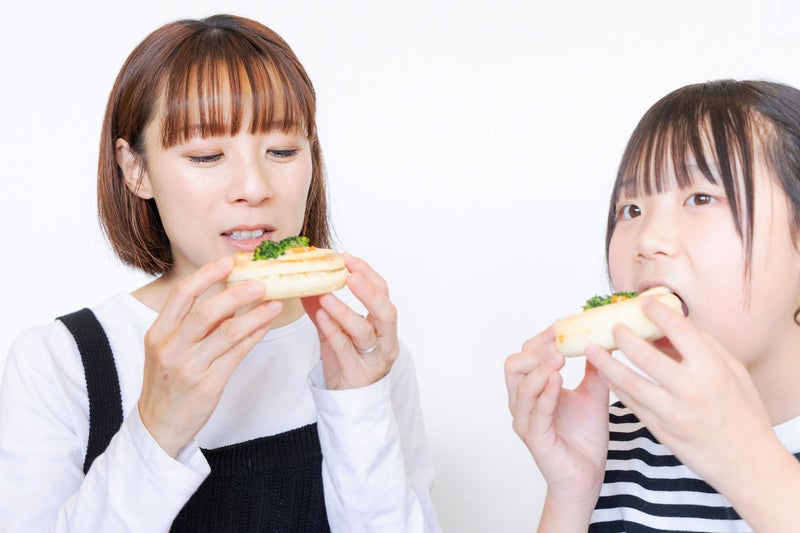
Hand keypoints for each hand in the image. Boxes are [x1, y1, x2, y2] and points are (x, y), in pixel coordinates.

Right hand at [138, 256, 282, 456]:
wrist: (158, 425)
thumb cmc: (167, 381)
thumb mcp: (167, 348)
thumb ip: (191, 324)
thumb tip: (226, 295)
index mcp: (158, 333)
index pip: (181, 296)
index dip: (206, 276)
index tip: (227, 261)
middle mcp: (171, 349)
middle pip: (205, 313)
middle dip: (235, 295)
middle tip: (259, 283)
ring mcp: (190, 368)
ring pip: (227, 334)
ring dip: (255, 316)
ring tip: (274, 303)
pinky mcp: (208, 385)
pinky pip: (237, 355)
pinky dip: (254, 337)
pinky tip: (265, 326)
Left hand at [302, 253, 398, 389]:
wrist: (348, 401)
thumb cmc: (347, 363)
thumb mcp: (336, 332)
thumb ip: (323, 308)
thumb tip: (306, 282)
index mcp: (384, 326)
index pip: (383, 293)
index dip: (368, 274)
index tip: (348, 258)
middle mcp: (385, 341)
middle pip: (385, 312)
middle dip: (369, 291)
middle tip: (350, 274)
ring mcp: (373, 359)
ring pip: (365, 332)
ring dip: (345, 311)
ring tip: (326, 296)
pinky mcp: (358, 374)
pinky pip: (345, 349)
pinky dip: (334, 331)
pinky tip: (321, 316)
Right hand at [504, 327, 608, 506]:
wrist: (587, 477)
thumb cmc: (584, 439)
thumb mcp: (593, 395)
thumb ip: (594, 370)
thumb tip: (602, 342)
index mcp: (533, 390)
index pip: (526, 355)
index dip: (541, 339)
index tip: (561, 326)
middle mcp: (523, 404)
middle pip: (513, 366)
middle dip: (535, 350)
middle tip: (559, 341)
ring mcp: (526, 421)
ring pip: (520, 387)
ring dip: (539, 368)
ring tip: (559, 356)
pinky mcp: (535, 438)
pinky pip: (535, 412)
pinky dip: (545, 393)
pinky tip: (557, 380)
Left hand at [586, 298, 774, 495]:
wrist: (747, 463)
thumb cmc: (743, 413)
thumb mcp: (733, 371)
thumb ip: (703, 345)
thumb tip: (671, 325)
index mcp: (712, 369)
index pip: (678, 330)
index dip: (656, 312)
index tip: (643, 303)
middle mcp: (689, 389)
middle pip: (643, 354)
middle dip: (622, 336)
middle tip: (613, 326)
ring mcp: (671, 412)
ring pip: (628, 381)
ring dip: (605, 362)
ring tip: (590, 348)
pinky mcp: (659, 429)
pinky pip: (630, 402)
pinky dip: (614, 386)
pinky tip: (604, 373)